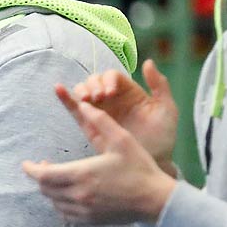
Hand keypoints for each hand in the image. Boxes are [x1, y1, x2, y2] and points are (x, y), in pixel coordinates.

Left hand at [23, 88, 178, 224]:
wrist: (155, 200)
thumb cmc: (139, 168)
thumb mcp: (122, 139)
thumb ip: (101, 121)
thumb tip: (83, 105)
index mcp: (82, 174)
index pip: (44, 175)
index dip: (31, 170)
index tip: (26, 164)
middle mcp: (78, 195)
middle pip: (45, 189)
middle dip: (40, 177)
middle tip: (43, 166)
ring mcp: (84, 211)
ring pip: (54, 202)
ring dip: (50, 190)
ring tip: (56, 178)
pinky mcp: (90, 221)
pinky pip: (65, 215)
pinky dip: (60, 204)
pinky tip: (67, 196)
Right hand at [63, 59, 178, 170]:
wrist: (154, 163)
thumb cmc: (163, 138)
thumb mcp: (167, 109)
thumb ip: (160, 85)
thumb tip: (147, 62)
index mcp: (129, 92)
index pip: (112, 77)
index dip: (108, 80)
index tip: (110, 93)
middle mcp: (113, 100)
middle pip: (95, 81)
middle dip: (93, 86)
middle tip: (98, 98)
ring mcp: (100, 112)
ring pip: (83, 93)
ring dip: (81, 91)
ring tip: (86, 99)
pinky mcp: (91, 127)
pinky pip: (75, 111)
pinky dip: (65, 99)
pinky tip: (58, 89)